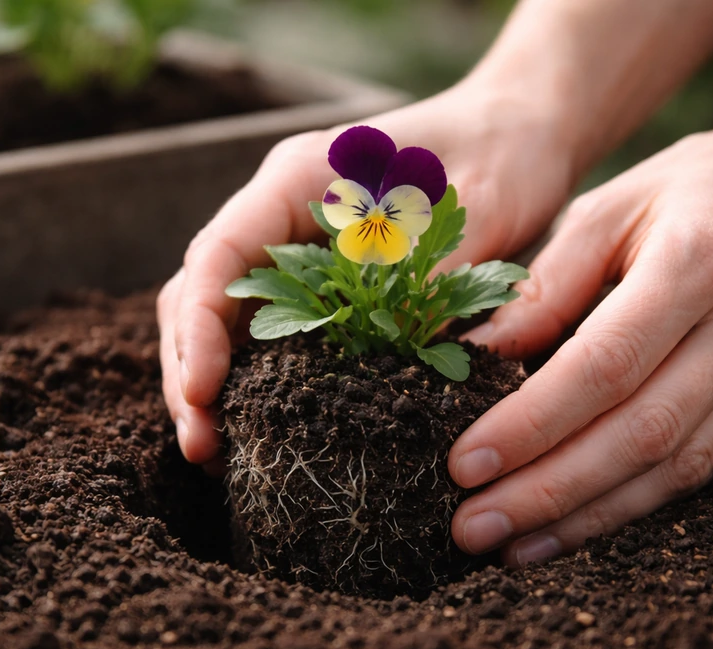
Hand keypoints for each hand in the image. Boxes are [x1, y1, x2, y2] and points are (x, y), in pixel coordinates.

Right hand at [157, 85, 571, 466]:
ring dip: (215, 384)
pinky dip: (257, 380)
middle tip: (203, 448)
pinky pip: (270, 331)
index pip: (219, 254)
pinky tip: (263, 428)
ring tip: (218, 454)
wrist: (520, 131)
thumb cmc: (501, 155)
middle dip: (192, 371)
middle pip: (202, 293)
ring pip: (225, 318)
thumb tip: (393, 373)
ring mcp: (298, 247)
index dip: (200, 328)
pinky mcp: (323, 280)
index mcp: (300, 179)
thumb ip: (427, 284)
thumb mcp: (475, 215)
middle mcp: (283, 213)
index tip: (204, 395)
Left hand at [449, 112, 712, 566]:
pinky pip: (698, 470)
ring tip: (508, 547)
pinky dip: (630, 507)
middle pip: (638, 434)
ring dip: (584, 518)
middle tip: (469, 528)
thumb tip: (478, 353)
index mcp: (698, 263)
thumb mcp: (616, 203)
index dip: (530, 424)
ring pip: (672, 469)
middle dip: (546, 492)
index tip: (464, 464)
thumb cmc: (706, 186)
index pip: (603, 366)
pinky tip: (571, 527)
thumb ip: (548, 281)